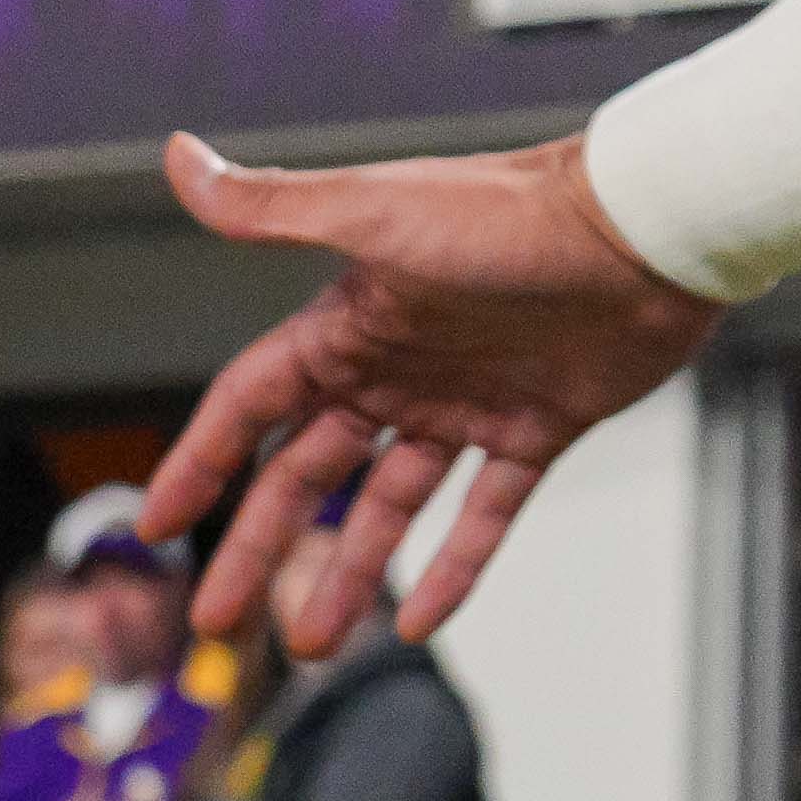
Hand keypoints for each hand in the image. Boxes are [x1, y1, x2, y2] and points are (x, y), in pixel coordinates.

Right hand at [141, 131, 719, 652]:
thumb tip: (178, 157)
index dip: (203, 460)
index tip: (156, 526)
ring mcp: (469, 400)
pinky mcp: (538, 426)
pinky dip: (456, 565)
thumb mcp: (376, 213)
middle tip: (216, 620)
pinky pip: (485, 512)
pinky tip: (421, 619)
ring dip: (350, 571)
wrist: (644, 228)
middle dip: (260, 543)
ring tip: (312, 644)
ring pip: (391, 504)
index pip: (254, 403)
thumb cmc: (511, 213)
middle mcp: (403, 365)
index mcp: (353, 321)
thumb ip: (273, 205)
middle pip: (310, 470)